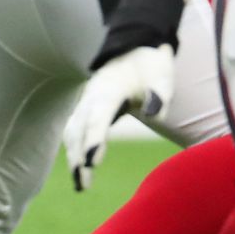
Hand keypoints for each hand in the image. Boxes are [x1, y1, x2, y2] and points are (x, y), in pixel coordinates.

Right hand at [63, 45, 174, 191]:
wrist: (133, 48)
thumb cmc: (150, 65)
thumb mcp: (162, 75)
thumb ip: (159, 94)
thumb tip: (154, 114)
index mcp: (108, 90)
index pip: (98, 118)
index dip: (94, 140)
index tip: (93, 163)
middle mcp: (91, 98)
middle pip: (79, 130)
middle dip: (79, 156)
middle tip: (83, 183)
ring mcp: (86, 103)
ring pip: (73, 133)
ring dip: (74, 157)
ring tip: (80, 185)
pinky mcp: (86, 110)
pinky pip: (74, 132)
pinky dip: (74, 150)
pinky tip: (79, 169)